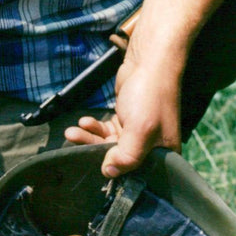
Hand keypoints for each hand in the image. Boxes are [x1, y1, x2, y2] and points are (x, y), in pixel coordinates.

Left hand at [64, 53, 181, 177]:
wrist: (149, 59)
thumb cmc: (150, 95)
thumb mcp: (140, 129)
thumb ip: (126, 156)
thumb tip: (108, 172)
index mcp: (163, 155)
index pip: (137, 175)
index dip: (116, 174)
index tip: (91, 168)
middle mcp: (152, 147)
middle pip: (119, 159)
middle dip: (93, 150)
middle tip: (73, 139)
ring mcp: (137, 132)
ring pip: (109, 144)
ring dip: (89, 137)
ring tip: (72, 130)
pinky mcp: (126, 119)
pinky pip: (107, 131)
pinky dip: (95, 128)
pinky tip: (84, 121)